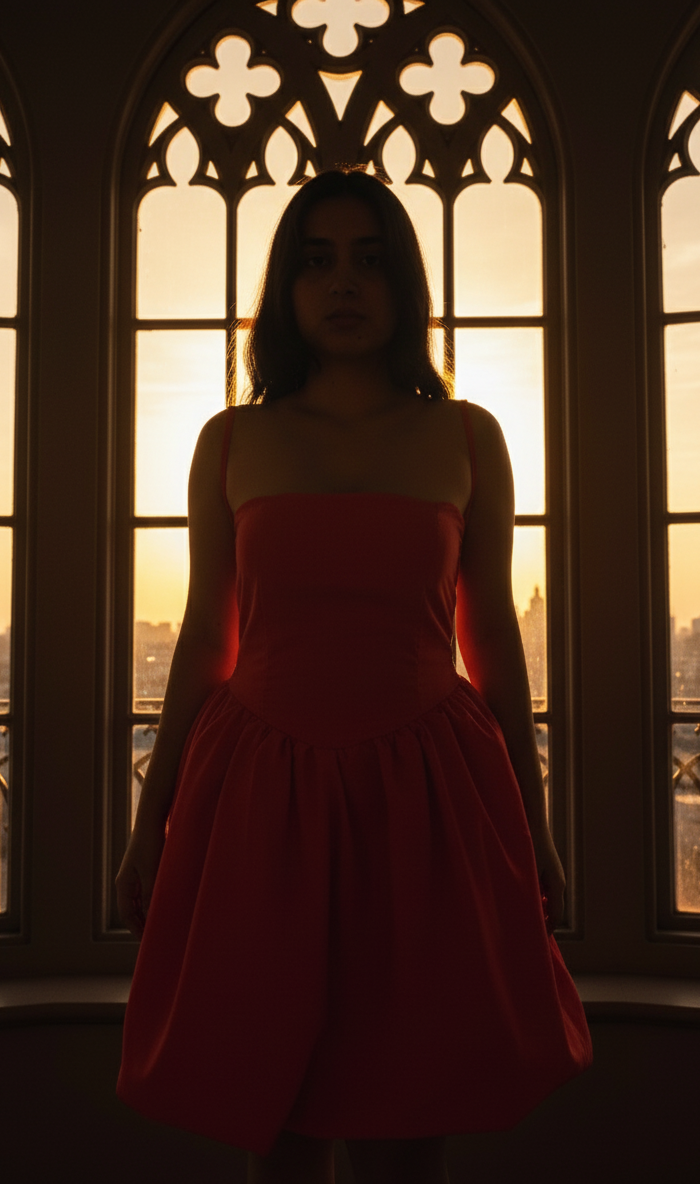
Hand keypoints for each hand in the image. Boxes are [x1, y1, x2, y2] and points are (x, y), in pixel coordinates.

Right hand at [115, 820, 165, 938]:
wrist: (152, 818)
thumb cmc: (150, 843)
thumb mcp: (151, 872)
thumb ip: (150, 895)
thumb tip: (151, 917)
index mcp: (124, 884)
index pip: (127, 914)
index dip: (136, 929)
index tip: (147, 941)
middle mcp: (128, 881)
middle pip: (133, 909)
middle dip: (142, 923)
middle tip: (156, 935)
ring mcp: (137, 874)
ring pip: (141, 900)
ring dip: (149, 912)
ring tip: (162, 922)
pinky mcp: (147, 867)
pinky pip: (149, 890)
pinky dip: (155, 899)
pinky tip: (166, 902)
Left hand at [529, 823, 565, 933]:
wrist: (532, 822)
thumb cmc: (531, 845)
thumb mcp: (529, 871)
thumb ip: (532, 892)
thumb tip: (531, 911)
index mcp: (557, 884)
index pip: (557, 915)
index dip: (548, 930)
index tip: (538, 942)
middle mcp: (558, 881)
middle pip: (554, 909)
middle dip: (544, 922)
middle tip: (530, 935)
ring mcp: (553, 875)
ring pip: (548, 900)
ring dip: (539, 910)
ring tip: (524, 921)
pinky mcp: (546, 869)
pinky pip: (543, 890)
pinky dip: (536, 899)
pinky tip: (522, 900)